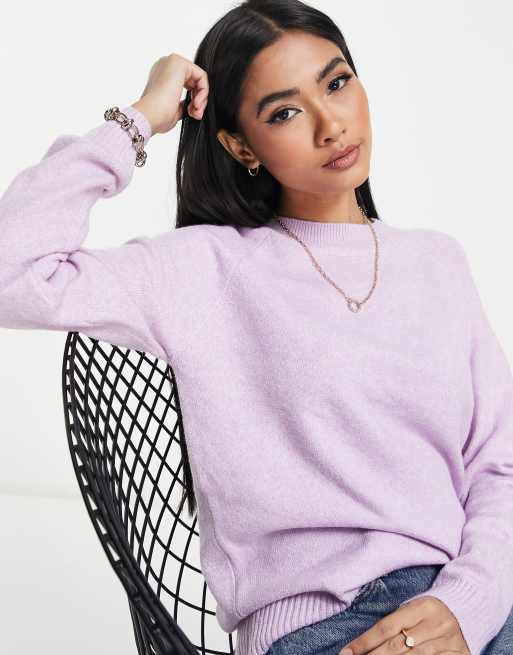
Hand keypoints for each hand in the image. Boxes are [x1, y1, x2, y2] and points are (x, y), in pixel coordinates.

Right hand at [132, 52, 209, 134]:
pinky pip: (202, 76)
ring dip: (202, 97)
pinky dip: (203, 91)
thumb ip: (183, 103)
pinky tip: (196, 103)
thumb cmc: (157, 116)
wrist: (150, 116)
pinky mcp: (180, 63)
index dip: (193, 100)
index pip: (186, 83)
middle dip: (199, 99)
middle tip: (196, 114)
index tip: (192, 114)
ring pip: (199, 78)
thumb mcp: (174, 109)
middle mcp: (165, 66)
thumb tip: (194, 104)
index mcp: (161, 76)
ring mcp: (172, 62)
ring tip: (196, 111)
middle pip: (194, 80)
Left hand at [338, 596, 469, 654]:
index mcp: (423, 606)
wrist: (467, 611)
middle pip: (398, 646)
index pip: (387, 627)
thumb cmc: (428, 612)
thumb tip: (363, 645)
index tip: (347, 653)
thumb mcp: (413, 609)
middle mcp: (438, 624)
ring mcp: (449, 642)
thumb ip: (394, 624)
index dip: (365, 642)